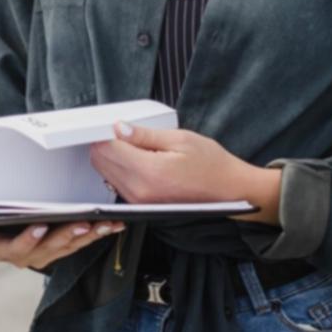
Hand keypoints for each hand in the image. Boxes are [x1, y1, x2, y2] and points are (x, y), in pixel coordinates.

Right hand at [0, 220, 123, 270]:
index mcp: (4, 251)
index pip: (18, 249)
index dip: (29, 240)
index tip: (40, 226)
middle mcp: (28, 256)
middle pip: (50, 248)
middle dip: (67, 236)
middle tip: (83, 223)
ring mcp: (47, 252)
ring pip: (70, 245)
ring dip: (89, 235)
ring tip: (103, 223)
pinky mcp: (63, 245)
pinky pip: (81, 240)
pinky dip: (97, 232)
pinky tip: (112, 223)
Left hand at [89, 121, 280, 222]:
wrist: (230, 192)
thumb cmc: (211, 164)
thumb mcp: (180, 139)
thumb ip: (145, 135)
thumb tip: (118, 128)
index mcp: (150, 172)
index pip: (107, 149)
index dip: (106, 133)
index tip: (114, 124)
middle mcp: (140, 191)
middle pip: (101, 163)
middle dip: (106, 144)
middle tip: (124, 132)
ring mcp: (140, 202)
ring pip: (106, 174)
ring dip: (112, 158)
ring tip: (134, 146)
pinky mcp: (142, 207)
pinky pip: (118, 185)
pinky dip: (120, 170)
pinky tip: (137, 161)